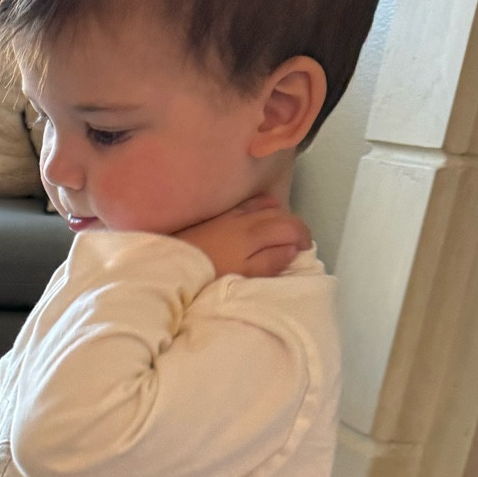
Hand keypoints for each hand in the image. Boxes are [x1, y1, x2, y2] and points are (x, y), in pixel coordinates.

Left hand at [175, 193, 310, 279]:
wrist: (171, 261)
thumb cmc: (208, 272)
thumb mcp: (243, 274)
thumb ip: (271, 261)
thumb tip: (292, 250)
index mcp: (256, 233)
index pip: (291, 227)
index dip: (303, 236)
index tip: (306, 249)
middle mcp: (246, 217)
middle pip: (280, 214)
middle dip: (294, 226)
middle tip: (299, 241)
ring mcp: (231, 213)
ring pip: (264, 206)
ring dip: (279, 215)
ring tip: (283, 229)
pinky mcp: (217, 214)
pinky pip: (247, 203)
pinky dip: (261, 205)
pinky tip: (262, 209)